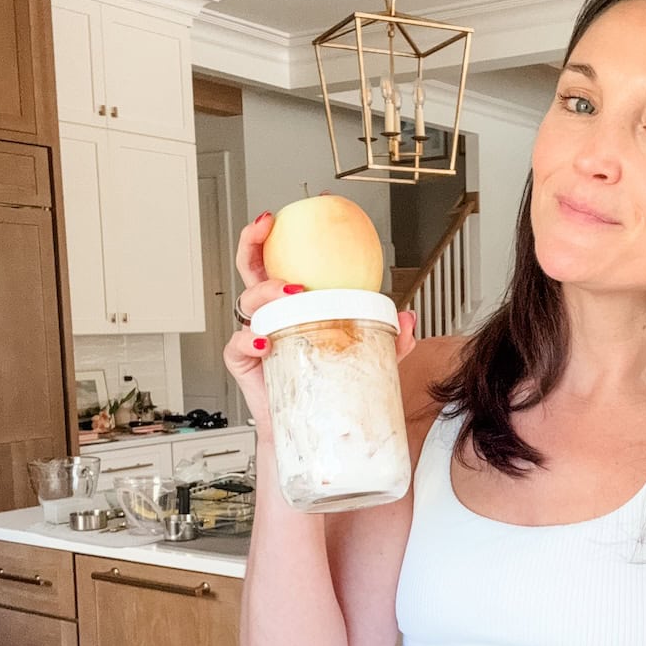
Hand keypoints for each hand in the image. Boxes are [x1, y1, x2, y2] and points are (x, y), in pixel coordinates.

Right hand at [222, 210, 417, 442]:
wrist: (317, 434)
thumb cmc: (333, 388)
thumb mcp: (369, 359)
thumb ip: (392, 340)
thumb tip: (408, 318)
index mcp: (294, 305)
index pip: (284, 261)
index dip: (282, 235)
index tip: (293, 211)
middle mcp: (271, 316)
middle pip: (251, 269)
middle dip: (253, 242)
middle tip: (267, 227)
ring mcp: (255, 337)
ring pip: (247, 302)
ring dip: (265, 290)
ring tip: (289, 292)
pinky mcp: (244, 365)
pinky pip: (237, 346)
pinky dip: (248, 340)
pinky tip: (266, 341)